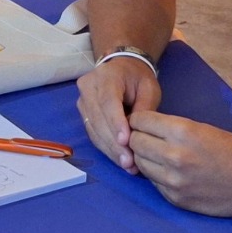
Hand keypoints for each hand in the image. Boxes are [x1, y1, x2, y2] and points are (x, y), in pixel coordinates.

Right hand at [76, 56, 160, 173]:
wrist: (122, 68)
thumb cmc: (138, 78)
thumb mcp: (149, 88)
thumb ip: (144, 109)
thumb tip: (137, 134)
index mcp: (106, 76)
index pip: (108, 102)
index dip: (115, 123)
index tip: (126, 141)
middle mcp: (88, 87)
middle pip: (98, 118)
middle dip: (113, 142)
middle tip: (129, 162)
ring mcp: (82, 100)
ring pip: (93, 128)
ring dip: (109, 148)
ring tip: (126, 165)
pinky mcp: (83, 113)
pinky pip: (92, 132)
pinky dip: (105, 147)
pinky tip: (119, 158)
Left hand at [128, 111, 231, 216]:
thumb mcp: (203, 128)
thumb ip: (171, 128)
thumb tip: (143, 127)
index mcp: (182, 132)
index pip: (139, 121)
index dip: (138, 120)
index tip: (141, 123)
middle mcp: (174, 156)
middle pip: (134, 142)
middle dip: (137, 138)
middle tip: (147, 139)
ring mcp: (173, 181)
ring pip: (139, 163)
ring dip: (144, 158)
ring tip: (157, 156)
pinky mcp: (175, 199)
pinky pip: (152, 182)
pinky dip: (156, 176)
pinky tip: (170, 172)